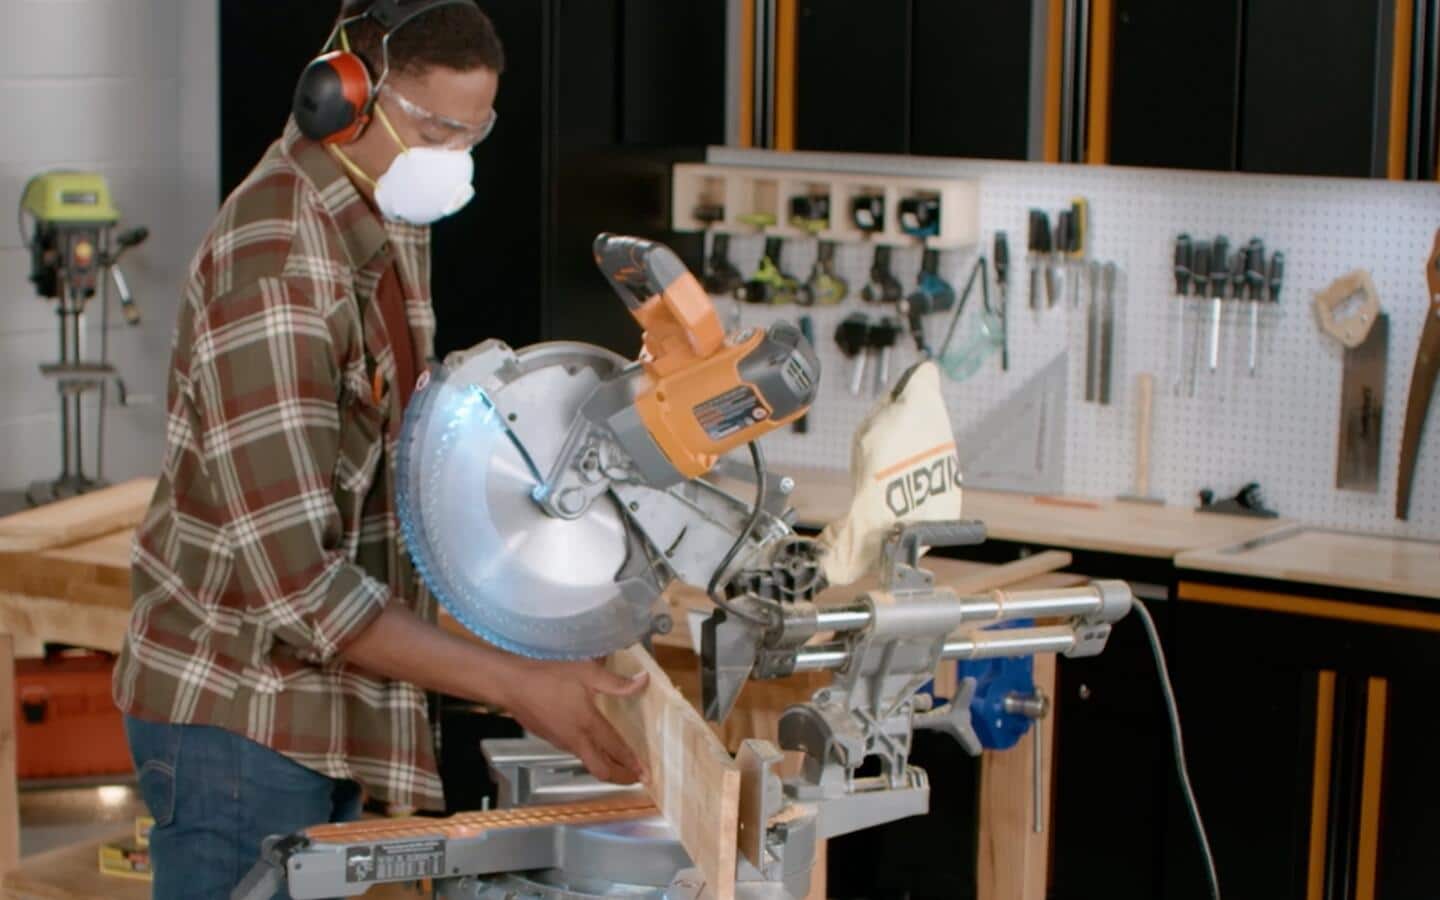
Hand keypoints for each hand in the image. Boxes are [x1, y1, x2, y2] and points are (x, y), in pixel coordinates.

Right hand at [501, 658, 648, 785]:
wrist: (511, 684)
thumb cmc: (548, 675)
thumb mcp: (586, 672)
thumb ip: (616, 682)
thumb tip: (642, 681)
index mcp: (587, 724)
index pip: (616, 749)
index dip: (633, 763)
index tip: (646, 774)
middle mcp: (575, 740)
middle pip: (601, 770)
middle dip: (621, 777)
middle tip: (636, 778)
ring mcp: (561, 742)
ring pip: (588, 762)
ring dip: (606, 766)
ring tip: (619, 762)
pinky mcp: (550, 739)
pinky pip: (575, 752)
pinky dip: (590, 755)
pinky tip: (592, 743)